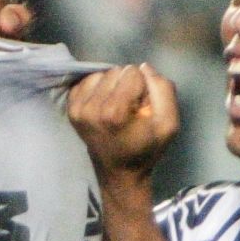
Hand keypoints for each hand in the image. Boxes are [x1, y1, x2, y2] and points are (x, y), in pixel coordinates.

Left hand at [67, 65, 178, 179]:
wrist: (120, 172)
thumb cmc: (146, 149)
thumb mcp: (169, 124)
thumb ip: (163, 90)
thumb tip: (144, 68)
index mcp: (115, 112)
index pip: (133, 72)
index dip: (144, 87)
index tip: (142, 108)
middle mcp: (91, 107)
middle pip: (116, 71)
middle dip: (127, 85)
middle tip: (131, 109)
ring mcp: (77, 108)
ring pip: (101, 74)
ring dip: (112, 85)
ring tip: (118, 107)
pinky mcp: (70, 108)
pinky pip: (88, 81)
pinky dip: (99, 89)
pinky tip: (105, 105)